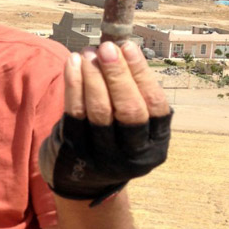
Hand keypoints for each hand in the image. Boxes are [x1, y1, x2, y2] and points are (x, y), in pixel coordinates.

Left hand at [39, 41, 171, 204]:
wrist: (80, 182)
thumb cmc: (111, 141)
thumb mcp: (133, 130)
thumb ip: (133, 97)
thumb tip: (122, 50)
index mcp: (154, 145)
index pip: (154, 106)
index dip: (142, 74)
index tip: (129, 47)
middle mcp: (132, 155)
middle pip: (129, 110)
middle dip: (118, 74)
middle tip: (107, 47)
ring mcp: (102, 157)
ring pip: (99, 111)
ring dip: (93, 76)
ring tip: (88, 52)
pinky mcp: (74, 152)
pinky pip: (74, 113)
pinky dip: (74, 84)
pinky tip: (73, 64)